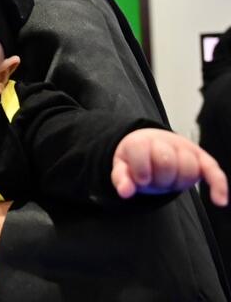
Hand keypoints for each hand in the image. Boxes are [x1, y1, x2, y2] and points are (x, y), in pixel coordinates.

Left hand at [112, 128, 227, 205]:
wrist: (150, 149)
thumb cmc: (135, 162)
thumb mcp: (122, 168)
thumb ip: (121, 178)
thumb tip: (125, 192)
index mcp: (142, 140)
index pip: (141, 149)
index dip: (140, 170)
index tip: (139, 178)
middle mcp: (165, 141)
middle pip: (167, 162)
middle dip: (159, 177)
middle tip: (154, 179)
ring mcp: (185, 149)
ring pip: (189, 168)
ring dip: (178, 181)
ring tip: (168, 180)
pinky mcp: (202, 161)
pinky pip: (214, 171)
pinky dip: (218, 185)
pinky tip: (219, 201)